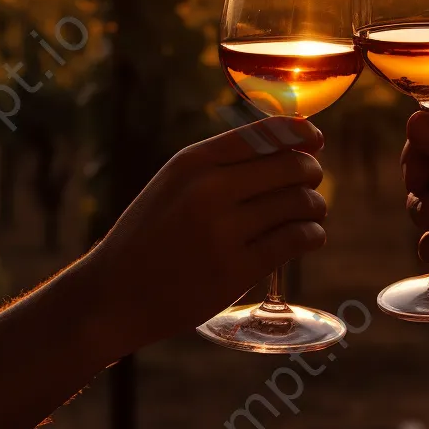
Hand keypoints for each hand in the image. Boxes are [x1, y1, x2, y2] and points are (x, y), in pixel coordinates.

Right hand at [85, 117, 327, 357]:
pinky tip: (310, 237)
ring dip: (315, 206)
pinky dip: (312, 235)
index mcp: (194, 161)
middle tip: (311, 183)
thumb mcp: (175, 182)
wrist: (113, 295)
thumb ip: (223, 163)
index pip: (266, 133)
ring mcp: (223, 231)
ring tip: (312, 213)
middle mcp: (209, 189)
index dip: (301, 133)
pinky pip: (296, 240)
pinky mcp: (236, 270)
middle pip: (292, 166)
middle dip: (311, 172)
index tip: (316, 140)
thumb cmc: (152, 234)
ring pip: (300, 203)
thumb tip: (292, 143)